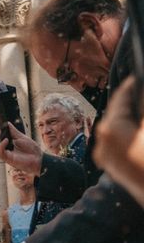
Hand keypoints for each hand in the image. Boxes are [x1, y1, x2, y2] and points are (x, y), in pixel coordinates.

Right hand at [0, 123, 42, 175]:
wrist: (38, 158)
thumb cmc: (30, 149)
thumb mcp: (21, 137)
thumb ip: (13, 131)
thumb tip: (7, 123)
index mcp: (6, 143)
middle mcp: (3, 149)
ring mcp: (5, 154)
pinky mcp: (7, 159)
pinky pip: (0, 152)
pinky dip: (1, 145)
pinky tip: (6, 140)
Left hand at [94, 76, 143, 205]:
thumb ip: (143, 107)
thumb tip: (139, 90)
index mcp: (111, 129)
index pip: (121, 97)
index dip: (133, 86)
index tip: (139, 76)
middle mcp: (101, 142)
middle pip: (118, 112)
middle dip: (132, 102)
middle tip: (139, 91)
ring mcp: (105, 156)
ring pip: (117, 127)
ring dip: (131, 118)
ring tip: (139, 109)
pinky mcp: (112, 166)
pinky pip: (118, 141)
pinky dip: (129, 132)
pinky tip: (139, 130)